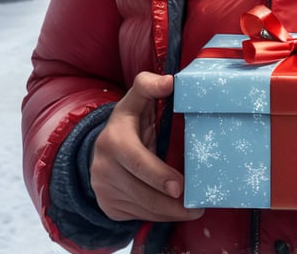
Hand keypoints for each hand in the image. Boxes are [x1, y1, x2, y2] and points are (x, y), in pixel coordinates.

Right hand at [90, 71, 203, 222]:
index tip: (180, 187)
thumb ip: (150, 85)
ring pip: (141, 208)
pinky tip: (172, 210)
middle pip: (142, 193)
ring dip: (167, 213)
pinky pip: (136, 216)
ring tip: (191, 211)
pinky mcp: (108, 206)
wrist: (100, 146)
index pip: (138, 162)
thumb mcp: (136, 98)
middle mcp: (104, 168)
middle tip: (197, 207)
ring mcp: (104, 190)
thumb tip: (171, 81)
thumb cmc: (129, 119)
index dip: (159, 175)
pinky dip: (156, 215)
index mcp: (114, 140)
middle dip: (171, 204)